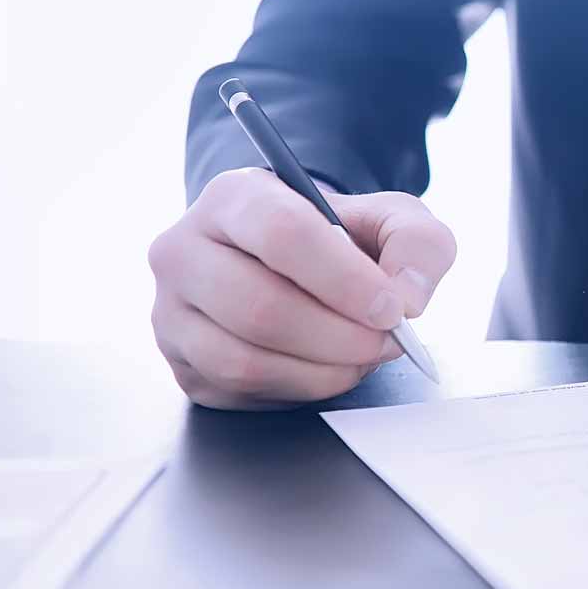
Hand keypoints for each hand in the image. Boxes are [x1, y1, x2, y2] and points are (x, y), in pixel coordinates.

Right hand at [147, 168, 453, 408]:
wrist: (287, 266)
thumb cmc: (334, 241)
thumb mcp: (388, 220)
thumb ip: (416, 244)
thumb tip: (407, 298)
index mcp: (231, 197)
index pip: (282, 234)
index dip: (345, 280)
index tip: (392, 309)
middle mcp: (183, 250)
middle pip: (259, 306)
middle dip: (338, 337)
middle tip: (384, 343)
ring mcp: (172, 311)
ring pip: (244, 359)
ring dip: (320, 372)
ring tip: (357, 358)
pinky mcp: (180, 363)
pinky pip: (239, 391)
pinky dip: (295, 390)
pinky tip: (320, 370)